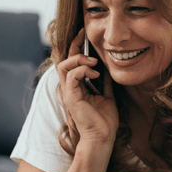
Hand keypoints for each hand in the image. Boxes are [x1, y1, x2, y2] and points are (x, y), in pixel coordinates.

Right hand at [52, 28, 118, 144]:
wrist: (103, 136)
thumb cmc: (104, 120)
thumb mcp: (107, 95)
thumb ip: (105, 83)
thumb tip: (108, 70)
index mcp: (77, 87)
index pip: (71, 63)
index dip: (75, 47)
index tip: (83, 34)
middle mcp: (70, 88)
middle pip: (64, 60)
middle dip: (73, 45)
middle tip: (83, 35)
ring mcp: (69, 92)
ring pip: (64, 66)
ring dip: (79, 59)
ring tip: (94, 63)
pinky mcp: (71, 97)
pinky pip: (72, 76)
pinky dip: (83, 70)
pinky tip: (95, 74)